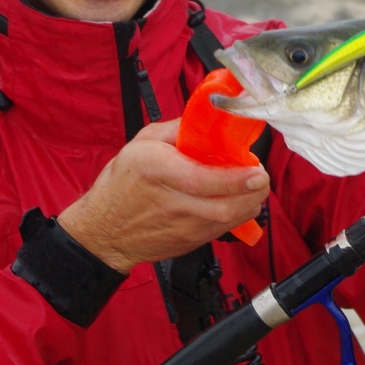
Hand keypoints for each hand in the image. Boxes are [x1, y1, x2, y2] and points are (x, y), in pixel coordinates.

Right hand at [57, 120, 269, 270]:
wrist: (105, 231)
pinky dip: (238, 214)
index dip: (236, 179)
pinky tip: (237, 200)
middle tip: (260, 176)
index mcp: (158, 171)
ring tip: (251, 186)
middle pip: (226, 206)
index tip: (257, 171)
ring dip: (251, 203)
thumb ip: (178, 130)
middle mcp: (173, 203)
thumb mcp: (142, 143)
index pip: (204, 180)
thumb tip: (210, 123)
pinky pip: (225, 229)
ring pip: (231, 220)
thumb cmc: (122, 183)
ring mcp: (184, 228)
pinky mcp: (192, 242)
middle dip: (254, 192)